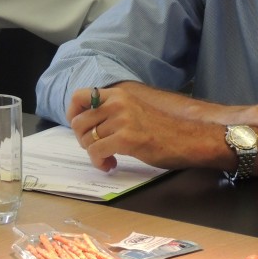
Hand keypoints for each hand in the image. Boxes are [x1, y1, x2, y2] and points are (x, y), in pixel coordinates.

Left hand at [67, 86, 205, 172]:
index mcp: (117, 94)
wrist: (186, 138)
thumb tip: (86, 123)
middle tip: (96, 148)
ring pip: (86, 140)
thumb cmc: (161, 128)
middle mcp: (117, 103)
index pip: (78, 95)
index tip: (79, 128)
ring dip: (93, 154)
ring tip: (107, 158)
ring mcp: (121, 120)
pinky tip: (111, 164)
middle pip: (78, 122)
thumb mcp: (133, 110)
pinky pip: (96, 151)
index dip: (72, 113)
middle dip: (82, 140)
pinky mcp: (126, 138)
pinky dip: (99, 162)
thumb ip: (112, 111)